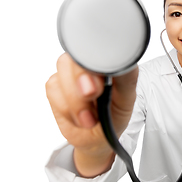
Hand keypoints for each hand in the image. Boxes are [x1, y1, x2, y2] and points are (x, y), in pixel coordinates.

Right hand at [46, 53, 137, 176]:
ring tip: (90, 119)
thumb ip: (126, 77)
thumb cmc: (115, 113)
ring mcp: (69, 71)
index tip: (99, 76)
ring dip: (75, 102)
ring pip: (61, 74)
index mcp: (106, 58)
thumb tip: (123, 62)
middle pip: (74, 57)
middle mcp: (86, 61)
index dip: (93, 58)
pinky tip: (78, 117)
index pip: (96, 44)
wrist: (99, 137)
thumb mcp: (127, 97)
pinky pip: (53, 90)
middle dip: (81, 79)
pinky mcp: (56, 85)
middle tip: (92, 95)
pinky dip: (67, 109)